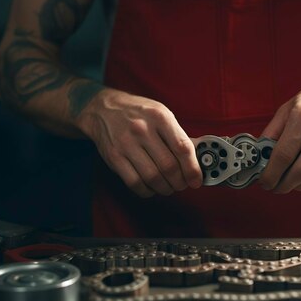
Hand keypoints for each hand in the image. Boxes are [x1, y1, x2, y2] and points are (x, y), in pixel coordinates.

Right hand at [77, 89, 202, 196]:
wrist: (103, 109)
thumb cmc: (138, 113)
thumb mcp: (162, 114)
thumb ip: (178, 135)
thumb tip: (197, 159)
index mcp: (160, 117)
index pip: (182, 148)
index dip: (193, 169)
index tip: (197, 180)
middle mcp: (143, 129)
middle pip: (169, 167)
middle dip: (180, 182)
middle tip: (182, 185)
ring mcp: (126, 144)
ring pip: (152, 178)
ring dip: (165, 188)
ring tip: (168, 187)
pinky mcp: (114, 157)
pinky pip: (134, 183)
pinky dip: (147, 191)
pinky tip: (151, 187)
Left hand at [259, 68, 300, 192]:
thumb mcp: (289, 107)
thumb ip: (272, 131)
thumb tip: (260, 154)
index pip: (283, 155)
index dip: (270, 173)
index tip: (263, 181)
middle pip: (299, 172)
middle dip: (281, 185)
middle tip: (272, 186)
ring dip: (294, 186)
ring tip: (284, 183)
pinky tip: (300, 178)